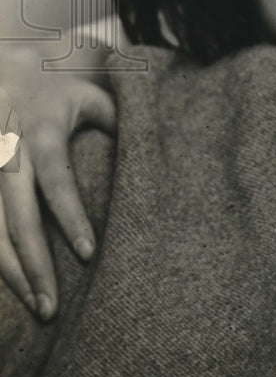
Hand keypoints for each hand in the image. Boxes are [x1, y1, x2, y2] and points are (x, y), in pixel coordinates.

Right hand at [0, 43, 114, 318]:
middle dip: (35, 263)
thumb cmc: (66, 88)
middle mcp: (8, 149)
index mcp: (42, 127)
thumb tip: (159, 155)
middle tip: (54, 307)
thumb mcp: (96, 94)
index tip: (90, 254)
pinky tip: (15, 290)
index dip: (70, 217)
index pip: (56, 179)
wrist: (11, 69)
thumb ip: (122, 122)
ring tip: (40, 307)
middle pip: (17, 215)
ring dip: (13, 272)